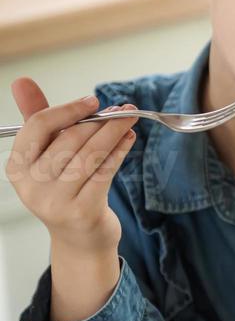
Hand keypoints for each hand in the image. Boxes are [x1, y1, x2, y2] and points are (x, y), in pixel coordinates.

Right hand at [6, 77, 138, 251]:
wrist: (80, 239)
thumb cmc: (64, 188)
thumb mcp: (47, 154)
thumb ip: (36, 118)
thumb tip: (21, 81)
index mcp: (18, 167)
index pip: (38, 126)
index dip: (68, 109)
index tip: (92, 101)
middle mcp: (31, 186)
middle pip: (70, 138)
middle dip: (100, 120)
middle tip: (123, 109)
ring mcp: (55, 201)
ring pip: (91, 154)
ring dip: (114, 132)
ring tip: (130, 119)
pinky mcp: (82, 211)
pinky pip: (105, 171)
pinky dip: (120, 151)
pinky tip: (129, 139)